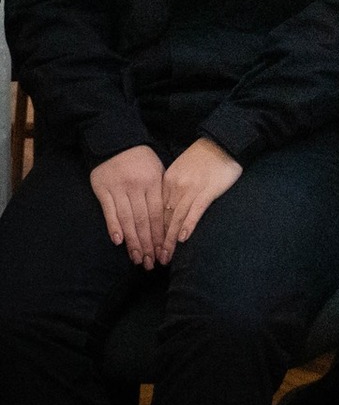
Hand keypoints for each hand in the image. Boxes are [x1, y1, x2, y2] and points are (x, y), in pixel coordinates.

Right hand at [89, 145, 165, 268]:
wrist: (116, 141)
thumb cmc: (141, 159)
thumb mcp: (158, 171)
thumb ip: (161, 194)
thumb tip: (169, 219)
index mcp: (154, 183)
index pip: (159, 215)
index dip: (161, 235)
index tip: (164, 252)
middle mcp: (137, 188)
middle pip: (144, 221)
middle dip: (148, 244)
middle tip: (151, 263)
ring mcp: (119, 189)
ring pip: (128, 219)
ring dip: (133, 241)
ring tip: (137, 258)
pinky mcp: (103, 190)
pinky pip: (109, 211)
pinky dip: (114, 226)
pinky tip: (119, 241)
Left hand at [159, 138, 243, 262]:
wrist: (223, 141)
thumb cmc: (205, 156)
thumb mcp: (182, 169)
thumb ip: (174, 186)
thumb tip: (169, 206)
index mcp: (167, 181)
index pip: (157, 211)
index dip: (152, 231)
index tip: (149, 247)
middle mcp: (175, 187)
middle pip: (164, 218)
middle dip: (158, 241)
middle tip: (155, 259)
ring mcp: (191, 189)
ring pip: (176, 218)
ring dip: (170, 240)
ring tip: (166, 256)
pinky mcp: (208, 191)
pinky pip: (195, 211)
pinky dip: (187, 225)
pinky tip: (182, 238)